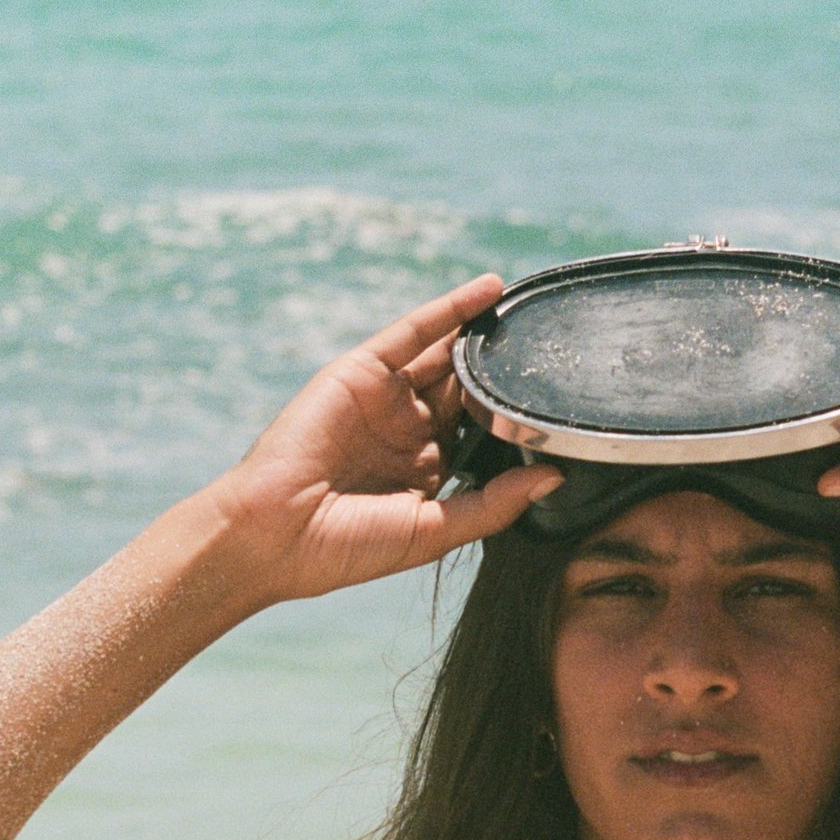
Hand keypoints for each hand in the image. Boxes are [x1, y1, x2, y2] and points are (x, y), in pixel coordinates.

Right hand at [210, 275, 560, 605]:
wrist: (271, 536)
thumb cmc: (345, 547)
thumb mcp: (434, 531)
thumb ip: (493, 504)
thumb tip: (556, 477)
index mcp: (426, 471)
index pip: (483, 435)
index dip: (519, 419)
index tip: (567, 405)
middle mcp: (407, 431)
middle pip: (469, 391)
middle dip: (508, 371)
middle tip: (560, 349)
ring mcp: (385, 399)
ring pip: (446, 356)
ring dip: (486, 334)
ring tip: (534, 311)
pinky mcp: (362, 371)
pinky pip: (413, 331)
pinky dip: (450, 309)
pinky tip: (489, 291)